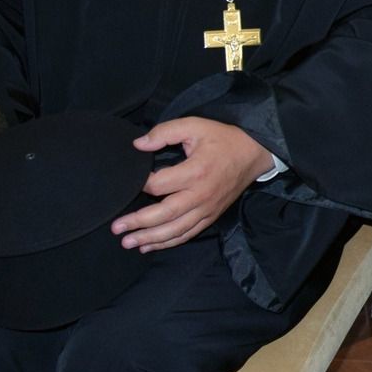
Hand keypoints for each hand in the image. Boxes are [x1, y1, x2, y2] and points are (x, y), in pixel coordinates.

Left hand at [113, 117, 274, 251]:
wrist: (255, 153)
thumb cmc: (223, 139)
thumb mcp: (195, 126)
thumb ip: (165, 132)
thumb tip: (138, 145)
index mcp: (195, 171)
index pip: (159, 185)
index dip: (138, 185)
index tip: (126, 185)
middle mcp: (201, 195)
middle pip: (164, 214)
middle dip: (138, 223)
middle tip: (116, 228)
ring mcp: (207, 208)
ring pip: (175, 230)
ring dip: (150, 239)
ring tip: (128, 243)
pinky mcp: (211, 216)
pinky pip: (188, 234)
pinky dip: (168, 242)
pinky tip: (150, 246)